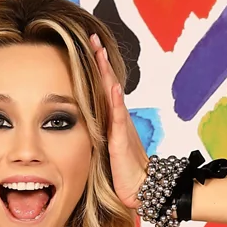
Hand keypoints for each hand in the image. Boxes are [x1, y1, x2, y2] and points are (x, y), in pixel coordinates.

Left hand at [89, 32, 147, 210]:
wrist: (140, 188)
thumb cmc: (124, 172)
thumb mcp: (107, 150)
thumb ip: (99, 136)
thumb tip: (85, 128)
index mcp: (113, 120)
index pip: (103, 89)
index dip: (97, 69)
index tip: (88, 48)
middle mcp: (118, 119)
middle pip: (108, 84)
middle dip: (100, 61)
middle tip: (92, 38)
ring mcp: (121, 127)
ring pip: (112, 95)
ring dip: (106, 73)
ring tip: (100, 53)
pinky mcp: (121, 141)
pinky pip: (118, 118)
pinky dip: (116, 101)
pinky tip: (114, 86)